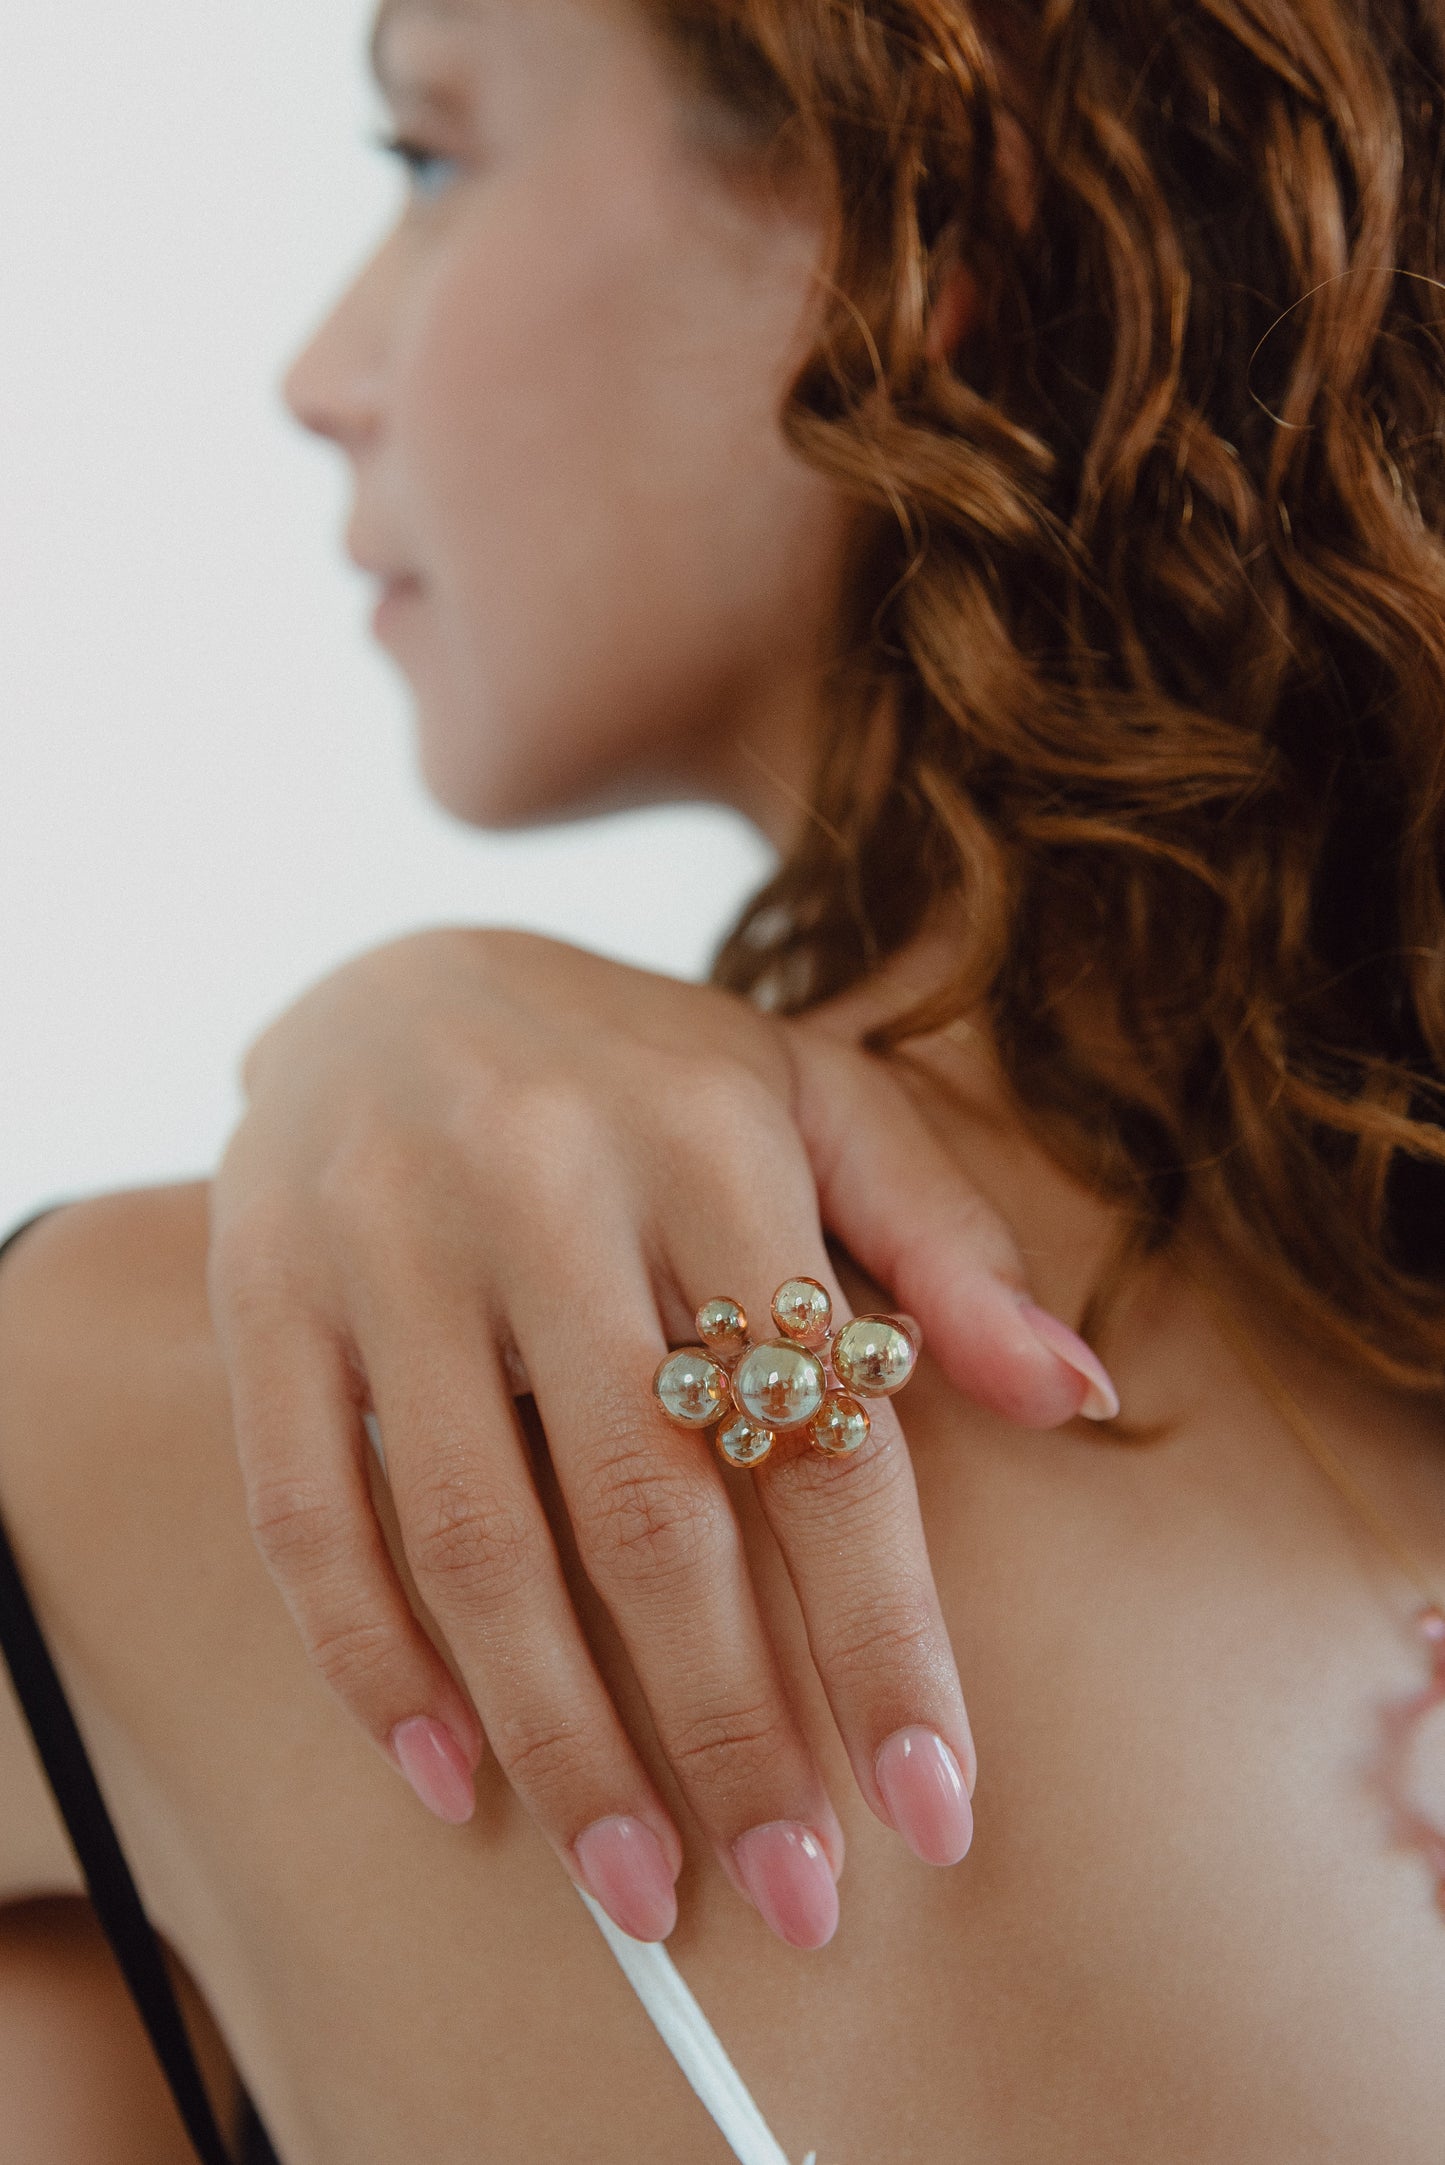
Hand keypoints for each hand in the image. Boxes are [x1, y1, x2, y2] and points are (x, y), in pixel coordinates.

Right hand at [209, 927, 1115, 1948]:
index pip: (822, 1430)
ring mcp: (389, 1238)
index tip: (935, 1813)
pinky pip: (309, 1509)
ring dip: (564, 1739)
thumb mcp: (813, 1100)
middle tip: (797, 1900)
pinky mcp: (266, 1289)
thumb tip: (1079, 1393)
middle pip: (655, 1512)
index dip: (887, 1637)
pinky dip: (373, 1664)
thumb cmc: (640, 1068)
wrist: (392, 978)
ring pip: (481, 1537)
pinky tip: (451, 1779)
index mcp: (712, 1139)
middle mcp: (548, 1183)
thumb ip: (944, 1236)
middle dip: (735, 1732)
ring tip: (639, 1891)